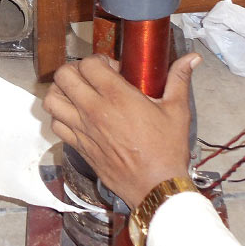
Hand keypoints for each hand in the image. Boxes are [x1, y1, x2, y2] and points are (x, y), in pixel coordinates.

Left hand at [43, 53, 200, 208]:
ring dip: (61, 91)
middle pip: (63, 76)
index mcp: (117, 96)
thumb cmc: (167, 150)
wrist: (156, 187)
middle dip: (75, 69)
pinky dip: (60, 115)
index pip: (88, 64)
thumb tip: (192, 59)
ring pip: (52, 99)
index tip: (111, 68)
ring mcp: (82, 128)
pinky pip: (55, 124)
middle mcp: (93, 109)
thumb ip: (179, 80)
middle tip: (90, 77)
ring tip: (76, 92)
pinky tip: (75, 115)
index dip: (97, 60)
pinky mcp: (78, 146)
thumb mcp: (177, 111)